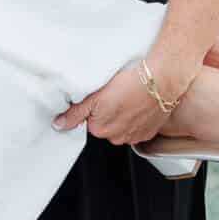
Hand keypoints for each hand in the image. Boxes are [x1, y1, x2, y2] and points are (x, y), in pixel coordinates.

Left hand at [52, 63, 178, 145]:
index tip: (101, 98)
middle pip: (105, 125)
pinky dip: (135, 118)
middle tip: (114, 96)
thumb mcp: (94, 96)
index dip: (93, 107)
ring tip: (127, 99)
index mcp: (100, 129)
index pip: (89, 121)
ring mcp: (134, 136)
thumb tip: (58, 125)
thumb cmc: (128, 85)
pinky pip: (136, 128)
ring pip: (120, 127)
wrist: (160, 82)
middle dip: (107, 112)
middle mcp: (117, 137)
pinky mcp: (148, 133)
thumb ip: (75, 114)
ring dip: (122, 116)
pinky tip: (137, 105)